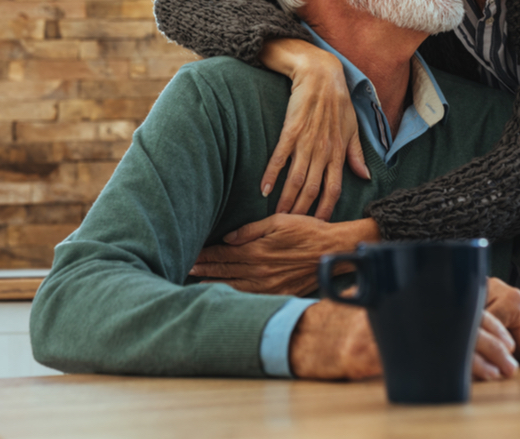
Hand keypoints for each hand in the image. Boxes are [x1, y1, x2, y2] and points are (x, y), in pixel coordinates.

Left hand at [190, 215, 378, 294]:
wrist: (333, 250)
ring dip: (214, 285)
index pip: (223, 254)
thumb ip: (251, 230)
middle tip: (186, 268)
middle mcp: (260, 270)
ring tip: (197, 284)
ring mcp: (269, 285)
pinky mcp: (279, 294)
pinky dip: (235, 296)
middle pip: (224, 271)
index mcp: (257, 250)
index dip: (205, 255)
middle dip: (204, 269)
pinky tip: (224, 296)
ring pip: (234, 287)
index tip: (191, 254)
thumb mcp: (279, 221)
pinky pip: (251, 297)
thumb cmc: (307, 231)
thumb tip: (228, 238)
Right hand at [258, 39, 369, 219]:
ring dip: (286, 200)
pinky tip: (264, 190)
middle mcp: (324, 150)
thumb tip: (364, 177)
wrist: (320, 73)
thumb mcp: (353, 128)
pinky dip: (272, 175)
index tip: (319, 225)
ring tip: (277, 217)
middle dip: (303, 211)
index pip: (334, 188)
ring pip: (296, 179)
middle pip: (313, 189)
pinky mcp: (291, 130)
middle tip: (292, 228)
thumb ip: (356, 154)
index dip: (327, 209)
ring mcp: (307, 141)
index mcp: (339, 152)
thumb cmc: (338, 100)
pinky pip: (280, 157)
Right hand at [289, 302, 518, 381]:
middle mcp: (389, 307)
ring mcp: (375, 334)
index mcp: (396, 288)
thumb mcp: (371, 297)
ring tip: (500, 376)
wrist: (296, 337)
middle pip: (455, 325)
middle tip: (512, 365)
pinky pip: (414, 367)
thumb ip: (399, 292)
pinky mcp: (363, 360)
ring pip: (442, 348)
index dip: (487, 322)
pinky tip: (467, 384)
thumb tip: (446, 295)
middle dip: (492, 346)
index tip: (508, 340)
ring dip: (478, 364)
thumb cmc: (339, 321)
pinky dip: (447, 376)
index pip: (453, 300)